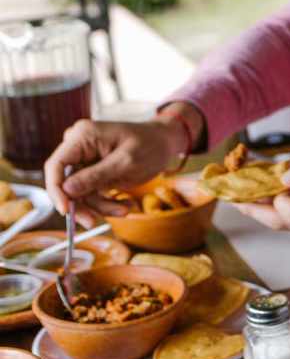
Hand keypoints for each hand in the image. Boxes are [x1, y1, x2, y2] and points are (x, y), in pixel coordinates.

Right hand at [43, 119, 180, 226]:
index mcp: (82, 137)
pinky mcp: (92, 172)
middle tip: (93, 222)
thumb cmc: (151, 145)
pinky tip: (125, 204)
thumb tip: (66, 189)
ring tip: (125, 209)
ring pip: (79, 193)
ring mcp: (84, 160)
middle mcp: (78, 147)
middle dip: (81, 204)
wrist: (165, 143)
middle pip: (65, 183)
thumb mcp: (126, 162)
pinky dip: (106, 203)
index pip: (55, 165)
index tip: (65, 211)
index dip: (56, 190)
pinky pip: (91, 194)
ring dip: (99, 206)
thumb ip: (96, 175)